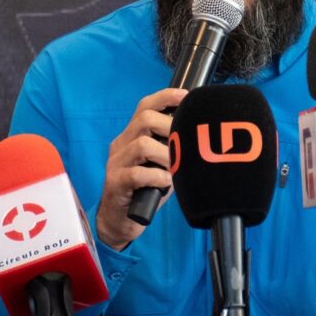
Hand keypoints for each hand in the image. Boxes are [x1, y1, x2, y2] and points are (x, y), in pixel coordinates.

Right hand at [95, 88, 185, 250]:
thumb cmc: (144, 190)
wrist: (119, 220)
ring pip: (142, 145)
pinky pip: (136, 174)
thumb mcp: (159, 165)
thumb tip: (199, 137)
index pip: (145, 106)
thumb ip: (173, 150)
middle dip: (169, 126)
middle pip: (143, 119)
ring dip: (165, 155)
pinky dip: (156, 177)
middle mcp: (121, 145)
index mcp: (131, 136)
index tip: (185, 96)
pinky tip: (166, 183)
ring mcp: (115, 164)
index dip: (165, 97)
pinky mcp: (115, 184)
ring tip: (175, 168)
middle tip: (183, 141)